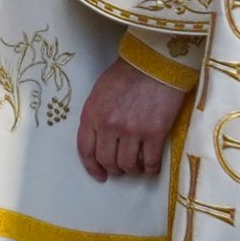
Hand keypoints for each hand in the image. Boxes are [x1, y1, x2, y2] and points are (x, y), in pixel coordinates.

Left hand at [77, 57, 189, 181]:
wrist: (153, 65)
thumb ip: (96, 116)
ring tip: (136, 166)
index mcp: (91, 115)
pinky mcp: (154, 134)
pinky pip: (151, 162)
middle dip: (113, 169)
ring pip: (128, 165)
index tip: (99, 175)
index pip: (85, 150)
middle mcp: (108, 126)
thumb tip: (99, 138)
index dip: (91, 167)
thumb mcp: (99, 93)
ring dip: (132, 170)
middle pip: (107, 161)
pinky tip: (151, 165)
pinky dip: (150, 168)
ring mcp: (132, 131)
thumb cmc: (125, 75)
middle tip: (120, 168)